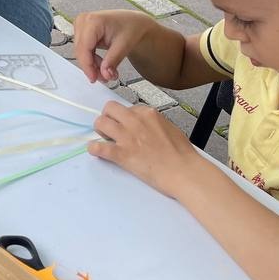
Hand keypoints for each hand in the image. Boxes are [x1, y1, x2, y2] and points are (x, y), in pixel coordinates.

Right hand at [71, 10, 157, 84]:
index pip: (84, 48)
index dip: (88, 65)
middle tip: (105, 77)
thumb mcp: (124, 45)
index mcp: (93, 21)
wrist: (134, 22)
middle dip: (92, 67)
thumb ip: (113, 61)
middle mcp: (84, 21)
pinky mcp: (82, 32)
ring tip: (107, 71)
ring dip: (92, 65)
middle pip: (81, 51)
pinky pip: (83, 51)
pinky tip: (102, 64)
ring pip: (80, 53)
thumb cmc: (131, 26)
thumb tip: (104, 74)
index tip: (94, 78)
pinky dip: (92, 60)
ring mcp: (81, 25)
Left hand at [88, 100, 202, 199]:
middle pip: (109, 108)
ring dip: (99, 131)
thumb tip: (144, 126)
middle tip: (110, 128)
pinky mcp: (122, 154)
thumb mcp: (169, 128)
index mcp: (148, 113)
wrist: (184, 172)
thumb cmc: (182, 154)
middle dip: (107, 117)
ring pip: (100, 123)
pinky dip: (94, 149)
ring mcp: (127, 137)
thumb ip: (153, 123)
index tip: (124, 125)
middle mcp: (135, 121)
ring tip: (104, 138)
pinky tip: (96, 151)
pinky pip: (98, 147)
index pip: (126, 108)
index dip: (123, 117)